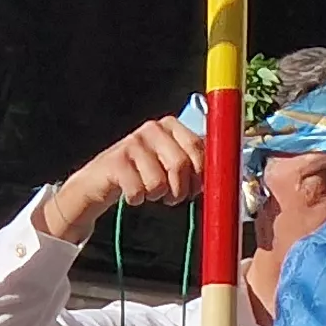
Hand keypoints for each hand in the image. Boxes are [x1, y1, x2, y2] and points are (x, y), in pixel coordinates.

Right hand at [39, 117, 211, 244]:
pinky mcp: (115, 161)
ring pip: (159, 182)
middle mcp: (152, 128)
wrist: (102, 181)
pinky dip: (137, 199)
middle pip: (180, 165)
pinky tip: (132, 192)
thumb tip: (223, 175)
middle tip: (173, 196)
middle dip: (180, 189)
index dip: (201, 174)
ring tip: (150, 191)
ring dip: (157, 195)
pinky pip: (139, 191)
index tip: (196, 188)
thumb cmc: (145, 174)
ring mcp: (132, 143)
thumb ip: (196, 163)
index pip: (198, 148)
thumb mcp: (172, 164)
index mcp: (171, 125)